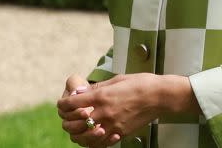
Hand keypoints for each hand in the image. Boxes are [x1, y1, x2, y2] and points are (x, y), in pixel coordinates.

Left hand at [58, 73, 198, 144]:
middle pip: (75, 123)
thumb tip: (83, 91)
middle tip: (68, 117)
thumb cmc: (140, 84)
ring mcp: (112, 125)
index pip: (72, 103)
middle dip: (68, 120)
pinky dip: (94, 141)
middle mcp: (104, 112)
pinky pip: (101, 143)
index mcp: (101, 96)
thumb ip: (98, 88)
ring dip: (78, 134)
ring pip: (86, 137)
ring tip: (78, 130)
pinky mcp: (120, 133)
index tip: (62, 103)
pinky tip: (93, 135)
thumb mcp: (116, 80)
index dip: (63, 104)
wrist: (159, 96)